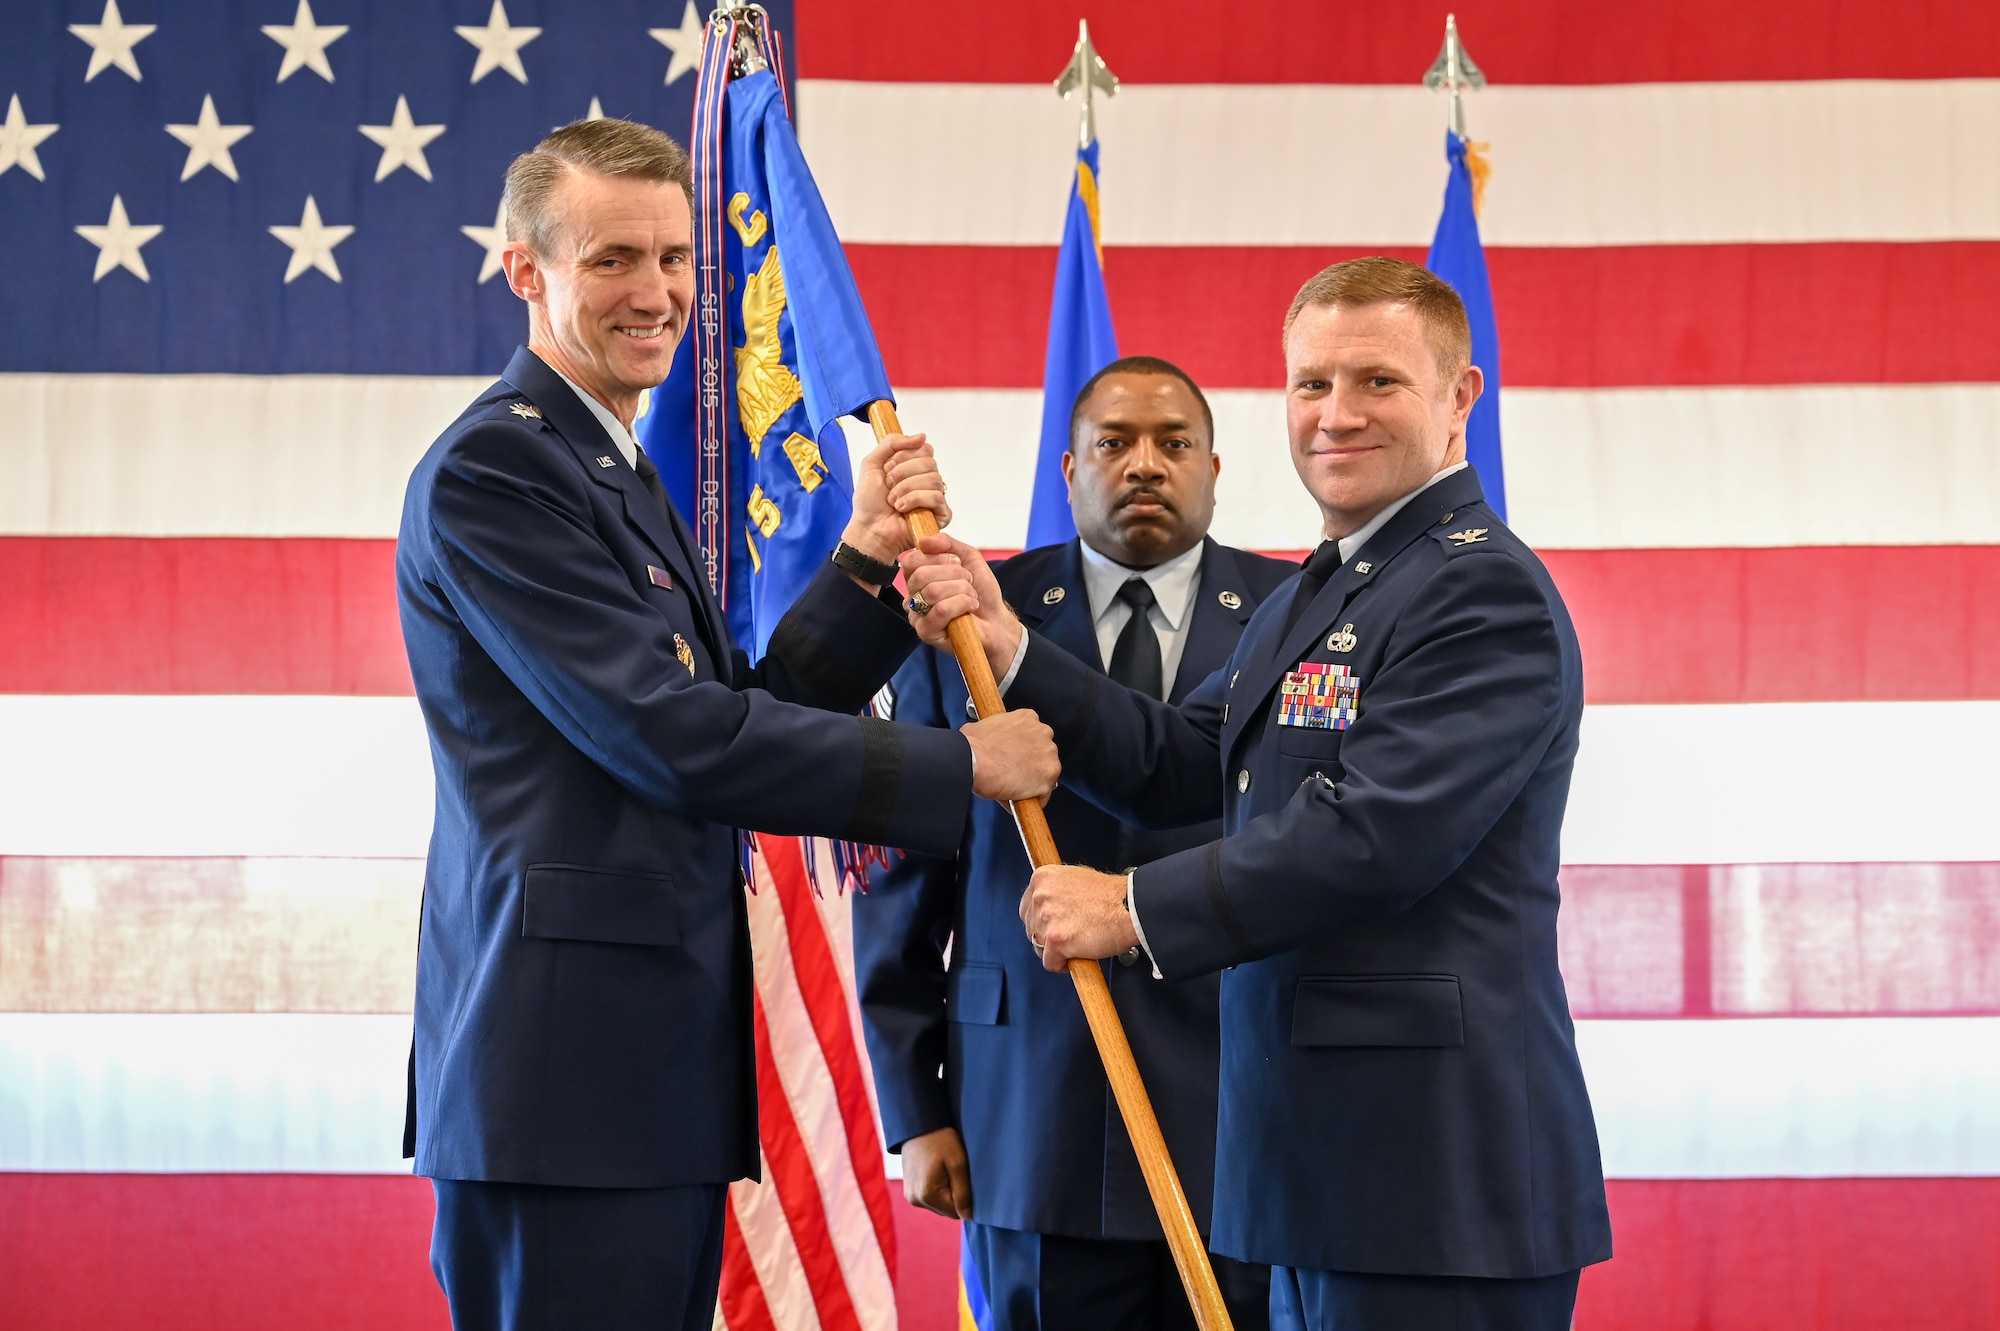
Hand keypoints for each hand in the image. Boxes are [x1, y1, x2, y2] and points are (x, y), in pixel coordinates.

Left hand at [842, 433, 948, 566]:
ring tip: (893, 500)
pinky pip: (936, 497)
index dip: (903, 456)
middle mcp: (928, 480)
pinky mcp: (941, 514)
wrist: (869, 528)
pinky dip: (914, 500)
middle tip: (888, 486)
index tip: (887, 468)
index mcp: (915, 467)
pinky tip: (902, 508)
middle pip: (929, 462)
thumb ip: (892, 442)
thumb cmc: (869, 502)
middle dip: (902, 473)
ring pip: (933, 478)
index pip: (924, 449)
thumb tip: (922, 436)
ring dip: (905, 488)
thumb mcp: (872, 463)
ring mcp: (935, 498)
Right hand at [898, 1126, 972, 1219]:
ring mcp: (910, 1196)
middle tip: (954, 1171)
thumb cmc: (940, 1140)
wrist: (918, 1125)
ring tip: (944, 1169)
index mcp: (927, 1195)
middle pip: (946, 1210)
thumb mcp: (958, 1163)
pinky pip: (930, 1198)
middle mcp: (916, 1200)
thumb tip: (967, 1216)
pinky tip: (937, 1171)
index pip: (956, 1213)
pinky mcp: (909, 1191)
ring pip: (939, 1204)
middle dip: (954, 1194)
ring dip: (946, 1191)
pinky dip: (937, 1188)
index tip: (964, 1177)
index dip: (965, 1197)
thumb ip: (963, 1192)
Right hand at [901, 533, 1020, 676]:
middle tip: (968, 582)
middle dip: (955, 575)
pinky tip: (970, 608)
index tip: (958, 562)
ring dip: (962, 590)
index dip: (939, 557)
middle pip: (921, 575)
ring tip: (971, 597)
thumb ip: (947, 543)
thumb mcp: (968, 557)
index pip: (912, 560)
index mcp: (917, 578)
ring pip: (932, 591)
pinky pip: (940, 610)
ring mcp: (916, 616)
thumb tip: (924, 541)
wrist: (996, 619)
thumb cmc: (980, 591)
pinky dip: (962, 604)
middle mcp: (912, 596)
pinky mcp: (926, 632)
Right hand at [963, 710, 1057, 802]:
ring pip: (1046, 772)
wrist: (973, 761)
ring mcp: (1048, 756)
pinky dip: (1033, 798)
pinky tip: (1019, 799)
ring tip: (1015, 787)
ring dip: (1034, 780)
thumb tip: (988, 740)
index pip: (1033, 733)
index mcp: (1028, 718)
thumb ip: (995, 731)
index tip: (1016, 755)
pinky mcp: (1048, 778)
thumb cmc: (974, 746)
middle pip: (1043, 752)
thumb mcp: (982, 727)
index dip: (1024, 747)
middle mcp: (1043, 734)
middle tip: (1014, 771)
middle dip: (1031, 762)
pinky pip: (1044, 794)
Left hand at [1021, 865, 1138, 971]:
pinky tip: (1077, 956)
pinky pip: (1050, 963)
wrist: (1130, 907)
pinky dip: (1063, 965)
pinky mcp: (1056, 940)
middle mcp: (1040, 896)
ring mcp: (1047, 918)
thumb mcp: (1075, 879)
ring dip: (1056, 951)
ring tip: (1077, 944)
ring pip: (1039, 947)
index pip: (1027, 908)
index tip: (1053, 926)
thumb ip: (1056, 890)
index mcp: (1042, 878)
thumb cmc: (1111, 896)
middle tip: (1070, 935)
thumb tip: (1047, 904)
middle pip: (1031, 928)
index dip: (1041, 921)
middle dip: (1048, 936)